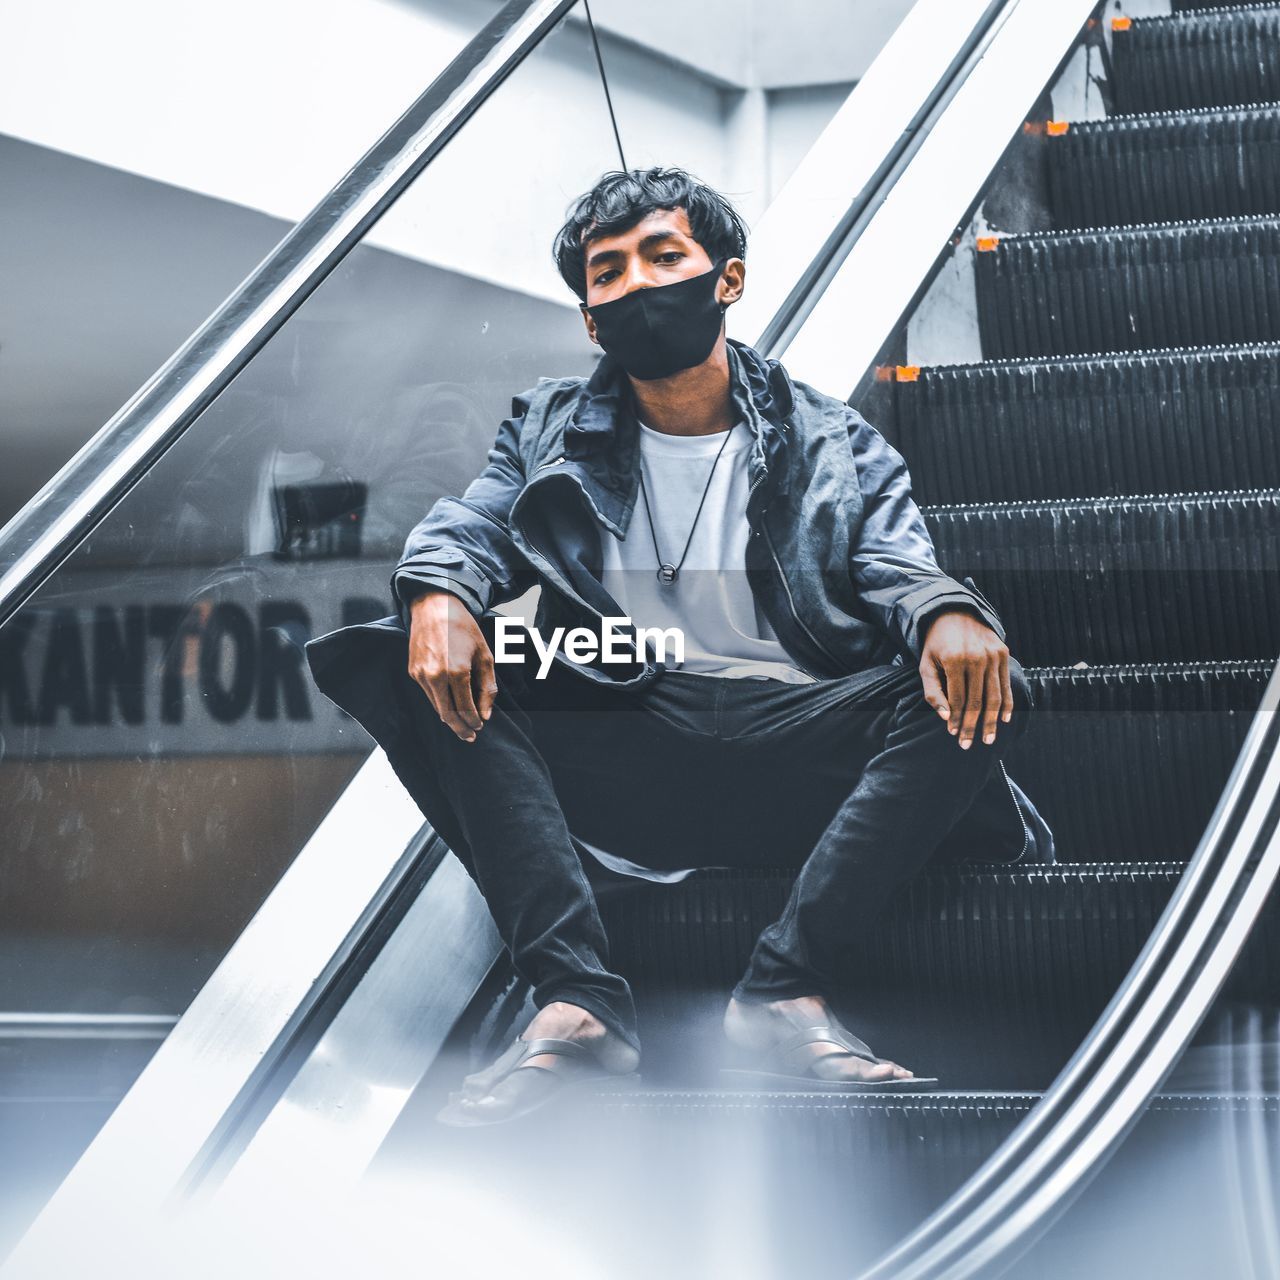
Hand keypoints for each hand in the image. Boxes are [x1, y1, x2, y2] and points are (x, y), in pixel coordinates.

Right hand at [407, 589, 498, 741]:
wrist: (434, 607)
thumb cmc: (464, 629)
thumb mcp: (484, 655)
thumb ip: (487, 687)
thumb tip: (486, 714)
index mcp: (456, 672)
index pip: (465, 709)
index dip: (474, 721)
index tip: (480, 726)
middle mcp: (435, 676)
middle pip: (448, 715)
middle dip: (460, 728)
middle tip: (470, 737)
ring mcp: (421, 675)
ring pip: (436, 707)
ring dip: (449, 719)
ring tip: (461, 726)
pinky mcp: (413, 672)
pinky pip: (428, 695)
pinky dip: (439, 704)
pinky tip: (449, 706)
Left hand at [918, 609, 1012, 748]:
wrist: (954, 612)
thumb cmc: (936, 644)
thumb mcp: (926, 665)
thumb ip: (932, 692)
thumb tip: (946, 718)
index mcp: (955, 660)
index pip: (958, 699)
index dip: (956, 720)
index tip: (954, 735)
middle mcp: (977, 657)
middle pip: (977, 701)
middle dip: (972, 726)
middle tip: (968, 745)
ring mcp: (993, 655)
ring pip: (994, 696)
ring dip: (991, 721)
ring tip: (987, 739)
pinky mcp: (1003, 653)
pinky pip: (1006, 684)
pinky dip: (1007, 704)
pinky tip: (1003, 720)